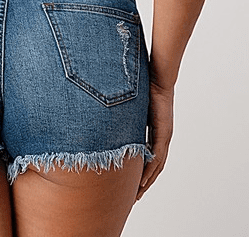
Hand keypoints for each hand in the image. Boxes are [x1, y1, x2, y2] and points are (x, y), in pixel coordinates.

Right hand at [135, 80, 173, 201]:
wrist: (157, 77)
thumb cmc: (144, 87)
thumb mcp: (131, 108)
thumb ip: (124, 117)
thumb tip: (108, 118)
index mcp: (155, 131)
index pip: (150, 157)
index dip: (142, 171)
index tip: (133, 183)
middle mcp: (162, 136)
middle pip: (155, 166)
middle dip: (145, 182)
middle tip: (135, 196)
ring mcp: (164, 136)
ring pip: (157, 165)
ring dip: (148, 180)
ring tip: (138, 193)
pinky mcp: (164, 133)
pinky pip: (157, 156)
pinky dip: (151, 169)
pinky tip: (144, 179)